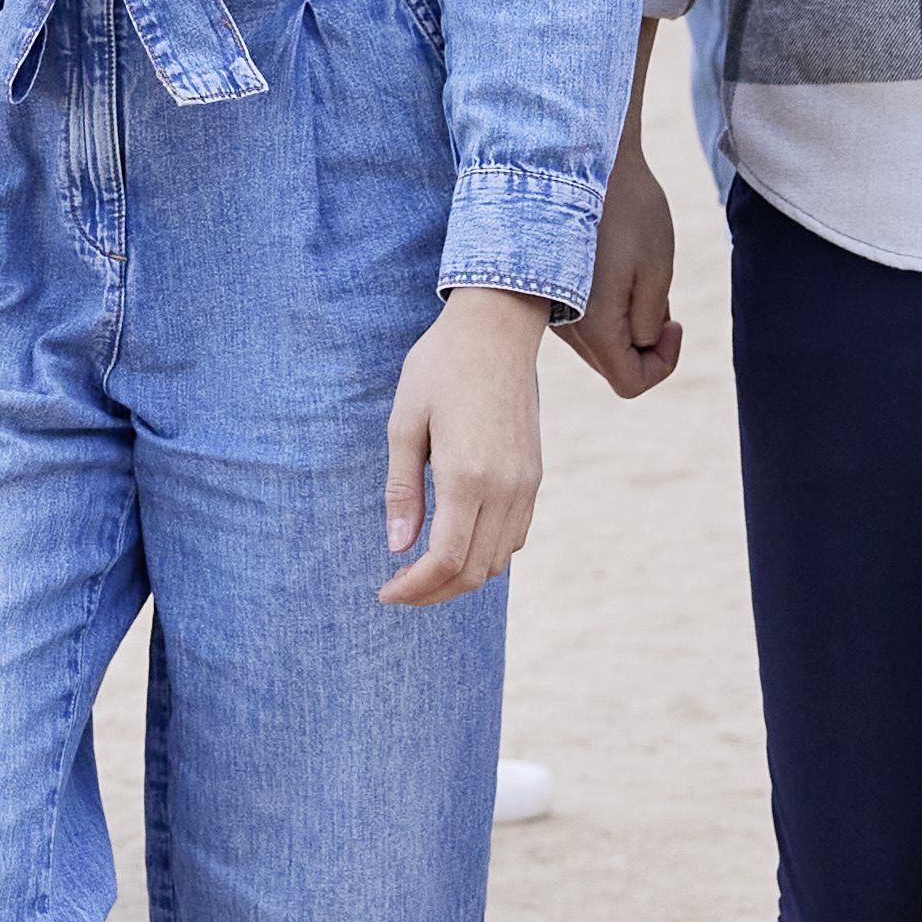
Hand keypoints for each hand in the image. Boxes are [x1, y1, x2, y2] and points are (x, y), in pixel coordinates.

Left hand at [376, 289, 552, 605]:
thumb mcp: (404, 423)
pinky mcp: (535, 475)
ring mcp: (525, 483)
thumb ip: (403, 490)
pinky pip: (516, 535)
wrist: (496, 328)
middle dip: (434, 593)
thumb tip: (398, 547)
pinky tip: (457, 541)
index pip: (446, 560)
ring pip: (499, 560)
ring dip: (461, 577)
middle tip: (399, 589)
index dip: (415, 588)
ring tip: (423, 571)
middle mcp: (504, 487)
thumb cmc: (440, 368)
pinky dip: (487, 554)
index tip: (386, 592)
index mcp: (466, 476)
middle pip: (474, 571)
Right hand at [558, 137, 685, 396]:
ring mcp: (550, 309)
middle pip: (613, 365)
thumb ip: (650, 320)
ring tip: (638, 271)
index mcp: (594, 328)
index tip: (676, 321)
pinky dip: (608, 304)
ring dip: (628, 321)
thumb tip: (644, 344)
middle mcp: (564, 327)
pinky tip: (616, 262)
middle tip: (660, 294)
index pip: (631, 383)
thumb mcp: (657, 267)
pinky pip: (583, 318)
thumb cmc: (627, 209)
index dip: (664, 363)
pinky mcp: (547, 290)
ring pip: (598, 342)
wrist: (576, 159)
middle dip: (646, 342)